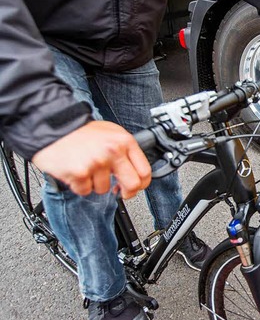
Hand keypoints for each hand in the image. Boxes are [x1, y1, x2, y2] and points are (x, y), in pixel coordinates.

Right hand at [32, 121, 151, 198]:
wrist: (53, 127)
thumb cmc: (81, 132)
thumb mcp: (111, 134)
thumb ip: (125, 151)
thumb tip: (135, 172)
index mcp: (124, 141)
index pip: (145, 171)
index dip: (142, 184)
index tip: (136, 187)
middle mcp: (113, 151)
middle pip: (132, 185)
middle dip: (126, 193)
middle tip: (117, 191)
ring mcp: (97, 162)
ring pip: (104, 189)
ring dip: (94, 184)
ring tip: (86, 168)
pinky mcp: (80, 172)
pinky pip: (85, 190)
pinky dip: (79, 185)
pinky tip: (75, 171)